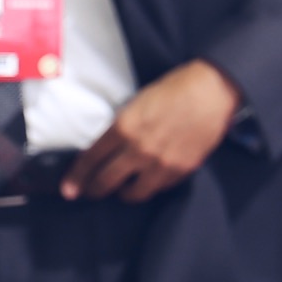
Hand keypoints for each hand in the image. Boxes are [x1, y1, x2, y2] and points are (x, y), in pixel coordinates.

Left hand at [64, 60, 242, 201]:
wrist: (213, 91)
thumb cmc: (176, 88)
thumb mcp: (139, 102)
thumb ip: (124, 125)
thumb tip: (111, 145)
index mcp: (124, 127)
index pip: (91, 159)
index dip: (77, 177)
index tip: (69, 189)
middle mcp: (138, 149)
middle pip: (106, 181)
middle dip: (94, 190)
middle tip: (91, 192)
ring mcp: (160, 163)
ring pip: (133, 193)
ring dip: (124, 192)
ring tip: (124, 188)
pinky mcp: (180, 171)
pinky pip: (158, 188)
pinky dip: (151, 185)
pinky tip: (150, 178)